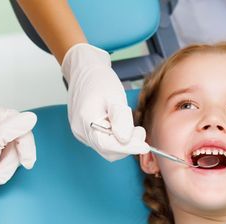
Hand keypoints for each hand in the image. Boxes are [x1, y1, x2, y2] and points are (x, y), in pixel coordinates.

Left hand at [0, 108, 36, 206]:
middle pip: (19, 140)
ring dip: (7, 169)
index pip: (19, 123)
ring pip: (15, 153)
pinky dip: (4, 172)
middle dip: (11, 161)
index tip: (26, 160)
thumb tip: (30, 118)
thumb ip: (13, 129)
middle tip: (1, 171)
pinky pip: (10, 162)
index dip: (25, 143)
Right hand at [61, 43, 148, 160]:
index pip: (108, 145)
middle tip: (139, 131)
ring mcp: (81, 133)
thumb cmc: (98, 80)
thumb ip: (121, 120)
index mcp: (85, 121)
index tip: (144, 147)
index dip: (128, 148)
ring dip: (123, 143)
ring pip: (107, 148)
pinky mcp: (86, 132)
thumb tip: (127, 140)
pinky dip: (116, 139)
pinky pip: (104, 142)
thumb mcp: (115, 97)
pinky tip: (121, 126)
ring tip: (130, 125)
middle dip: (127, 146)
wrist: (84, 70)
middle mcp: (80, 131)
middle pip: (108, 151)